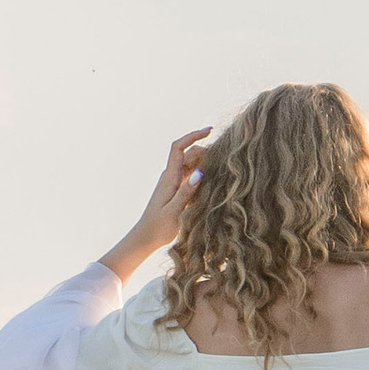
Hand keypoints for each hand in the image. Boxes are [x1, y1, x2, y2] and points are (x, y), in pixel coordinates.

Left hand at [104, 126, 211, 282]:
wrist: (145, 238)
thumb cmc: (158, 227)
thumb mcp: (175, 211)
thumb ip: (187, 192)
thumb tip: (201, 172)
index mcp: (169, 177)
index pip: (179, 147)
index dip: (193, 136)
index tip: (209, 131)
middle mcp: (171, 176)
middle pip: (188, 153)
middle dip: (205, 150)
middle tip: (223, 157)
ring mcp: (174, 183)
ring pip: (191, 164)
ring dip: (205, 162)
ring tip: (222, 167)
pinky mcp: (177, 191)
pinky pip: (191, 176)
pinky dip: (202, 173)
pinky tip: (214, 179)